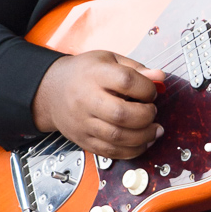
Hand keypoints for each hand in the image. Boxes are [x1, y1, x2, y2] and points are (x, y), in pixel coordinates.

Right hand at [31, 51, 164, 158]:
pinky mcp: (83, 140)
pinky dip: (131, 151)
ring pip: (117, 137)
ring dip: (143, 137)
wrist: (51, 91)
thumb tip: (159, 77)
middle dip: (146, 116)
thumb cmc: (82, 73)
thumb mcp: (108, 60)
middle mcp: (86, 99)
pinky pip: (110, 152)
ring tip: (154, 130)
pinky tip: (141, 142)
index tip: (151, 92)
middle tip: (152, 112)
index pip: (126, 81)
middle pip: (121, 114)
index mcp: (95, 75)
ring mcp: (83, 122)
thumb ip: (135, 68)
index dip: (146, 88)